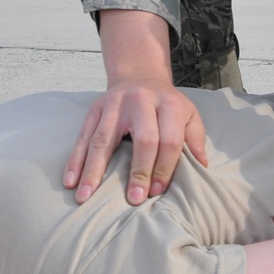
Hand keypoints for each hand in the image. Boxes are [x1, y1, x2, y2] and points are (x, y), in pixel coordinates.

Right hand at [63, 77, 207, 204]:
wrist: (139, 75)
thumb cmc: (166, 104)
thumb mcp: (188, 114)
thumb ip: (195, 139)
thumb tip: (202, 167)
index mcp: (168, 104)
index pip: (169, 139)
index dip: (165, 167)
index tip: (158, 191)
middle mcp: (141, 101)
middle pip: (142, 138)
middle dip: (139, 171)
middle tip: (134, 199)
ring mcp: (114, 105)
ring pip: (104, 139)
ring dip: (94, 171)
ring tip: (85, 197)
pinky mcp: (94, 109)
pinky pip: (83, 137)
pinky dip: (75, 160)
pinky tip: (70, 180)